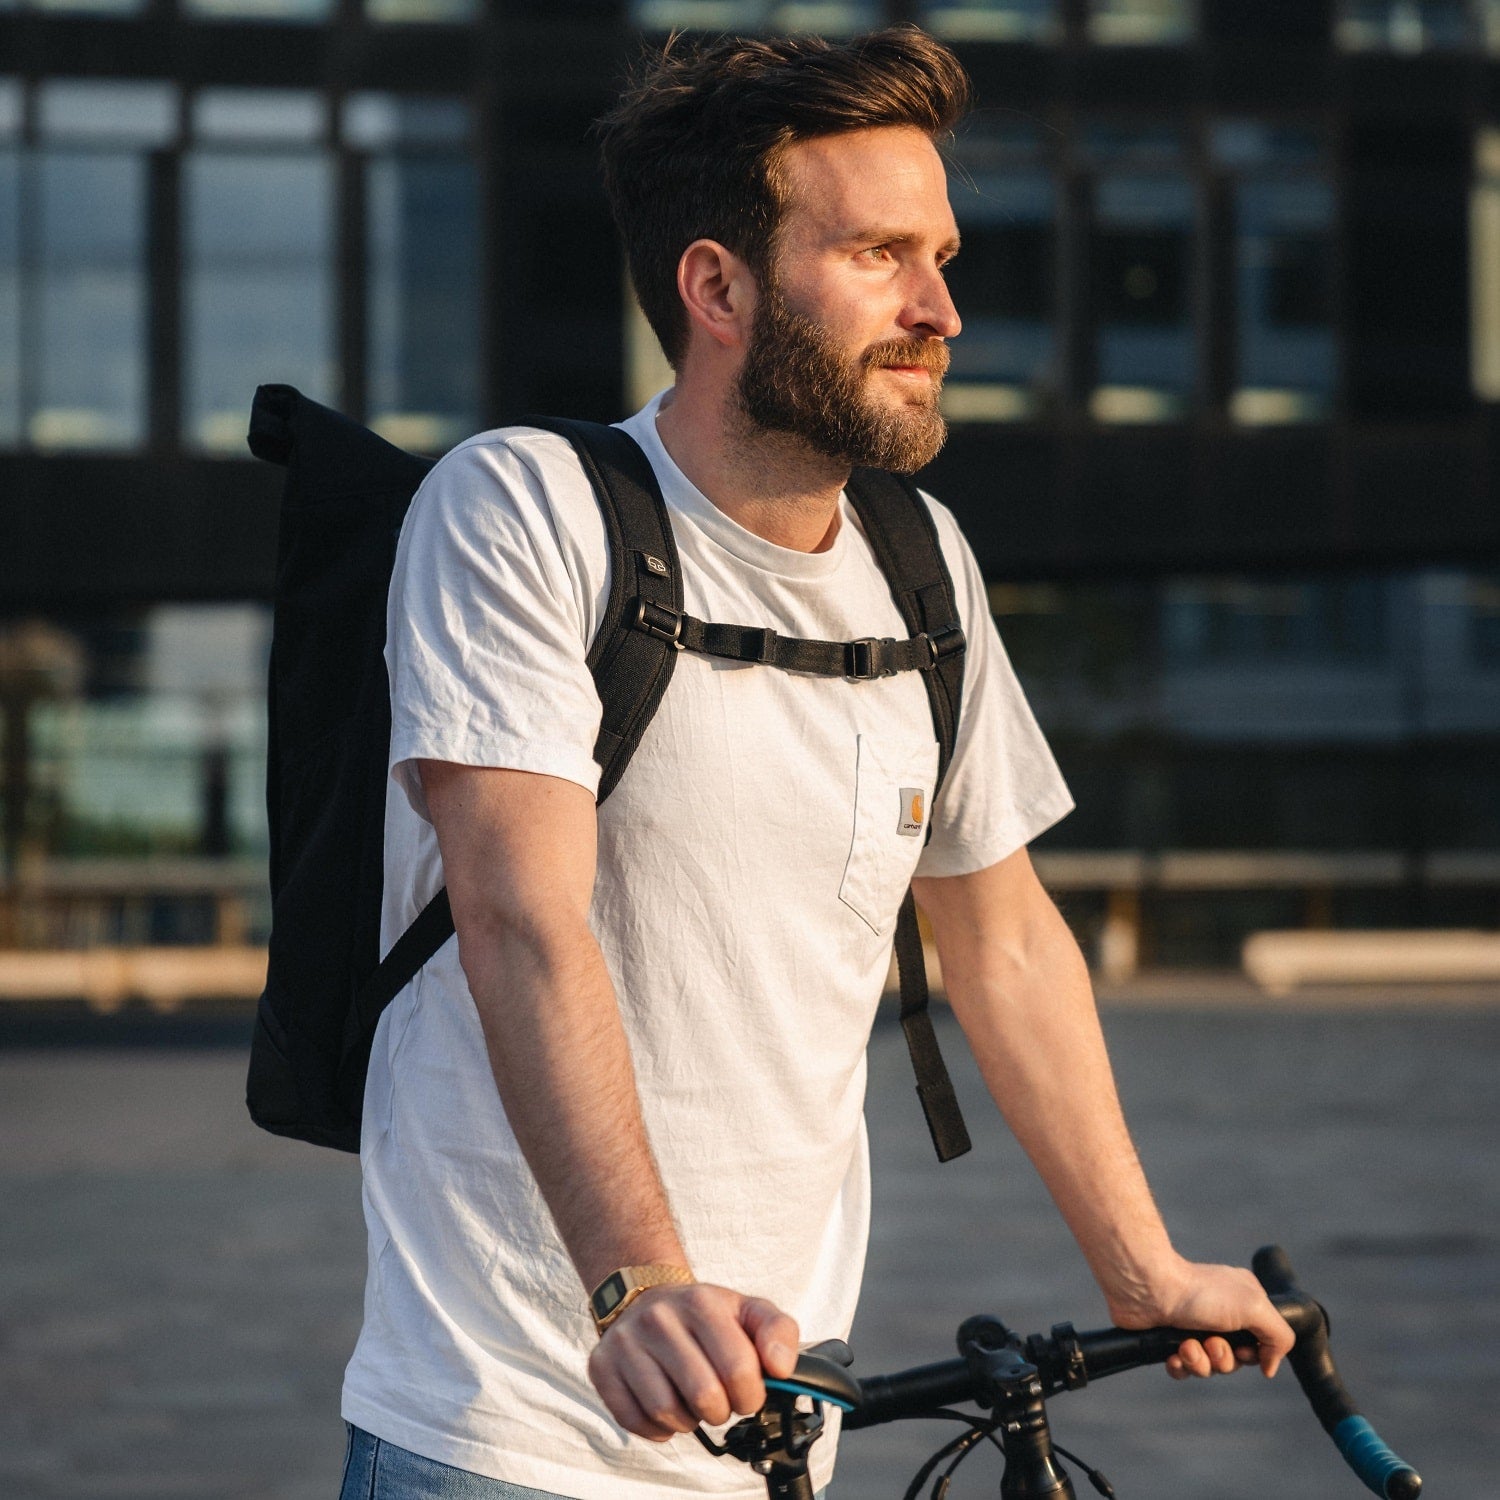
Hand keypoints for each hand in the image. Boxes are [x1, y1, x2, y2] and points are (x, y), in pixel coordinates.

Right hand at [586, 1283, 799, 1440]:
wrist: (647, 1298)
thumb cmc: (704, 1315)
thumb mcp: (748, 1310)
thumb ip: (779, 1332)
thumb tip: (781, 1369)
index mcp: (701, 1302)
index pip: (738, 1369)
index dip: (751, 1395)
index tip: (747, 1391)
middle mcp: (658, 1318)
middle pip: (704, 1396)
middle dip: (721, 1411)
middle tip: (720, 1400)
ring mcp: (626, 1342)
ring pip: (667, 1412)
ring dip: (688, 1421)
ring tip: (691, 1401)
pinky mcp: (601, 1366)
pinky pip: (634, 1421)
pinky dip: (656, 1428)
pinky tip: (666, 1407)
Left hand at [1106, 1256, 1294, 1380]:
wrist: (1149, 1289)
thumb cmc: (1200, 1293)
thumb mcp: (1255, 1306)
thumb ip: (1279, 1336)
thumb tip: (1270, 1367)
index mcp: (1243, 1303)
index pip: (1260, 1344)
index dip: (1252, 1354)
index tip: (1242, 1348)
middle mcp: (1219, 1315)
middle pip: (1234, 1360)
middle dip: (1223, 1359)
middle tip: (1211, 1343)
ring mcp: (1192, 1327)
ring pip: (1208, 1367)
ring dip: (1200, 1363)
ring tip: (1187, 1346)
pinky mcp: (1169, 1340)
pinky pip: (1183, 1369)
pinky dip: (1180, 1366)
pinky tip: (1174, 1355)